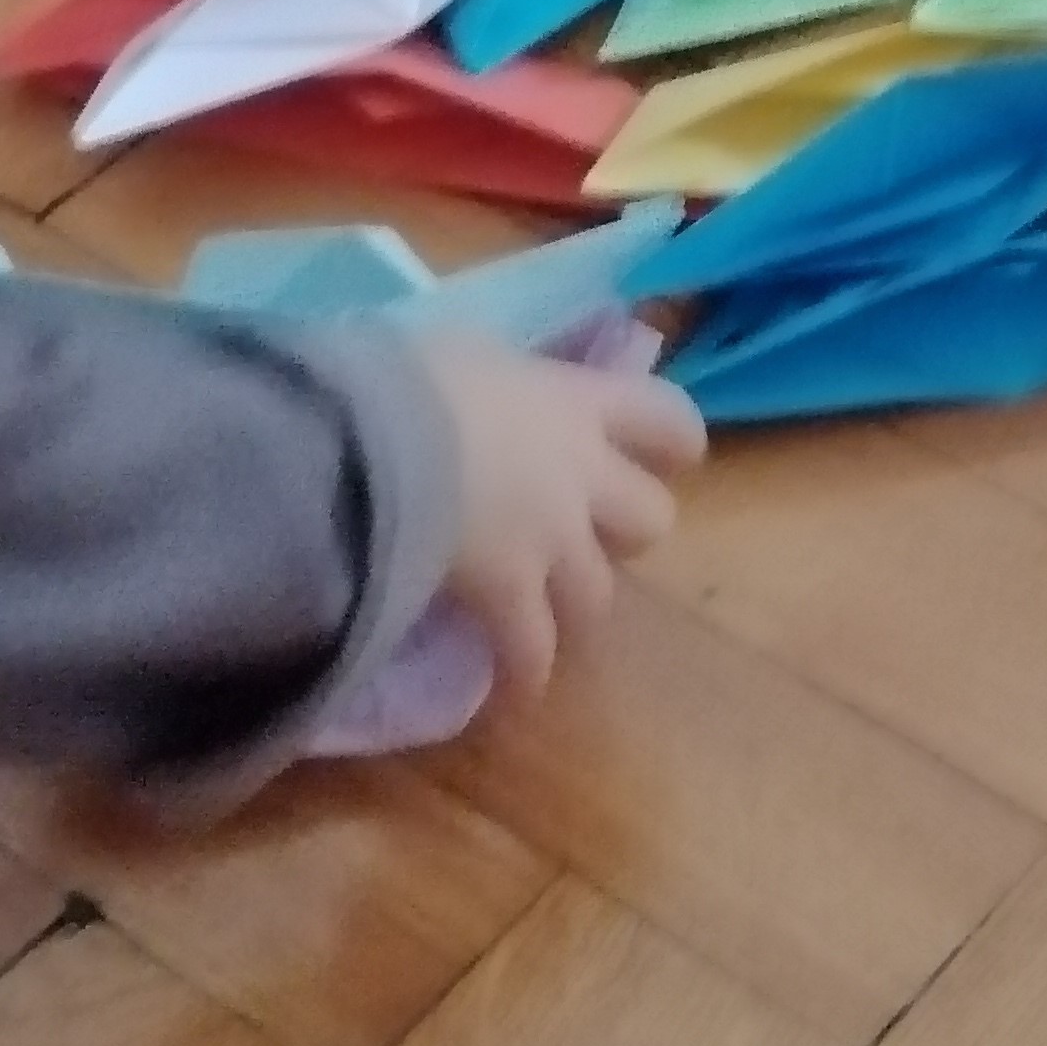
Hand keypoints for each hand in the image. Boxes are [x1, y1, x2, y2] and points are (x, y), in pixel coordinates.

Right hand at [413, 336, 704, 705]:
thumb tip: (477, 385)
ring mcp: (550, 542)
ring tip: (546, 615)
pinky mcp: (510, 597)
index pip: (664, 416)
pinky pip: (530, 650)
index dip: (675, 440)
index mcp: (572, 403)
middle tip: (585, 535)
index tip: (669, 455)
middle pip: (650, 519)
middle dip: (625, 531)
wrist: (371, 438)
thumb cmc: (406, 375)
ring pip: (598, 594)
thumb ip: (495, 379)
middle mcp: (580, 475)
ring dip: (577, 603)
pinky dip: (524, 671)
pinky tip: (513, 691)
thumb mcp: (462, 353)